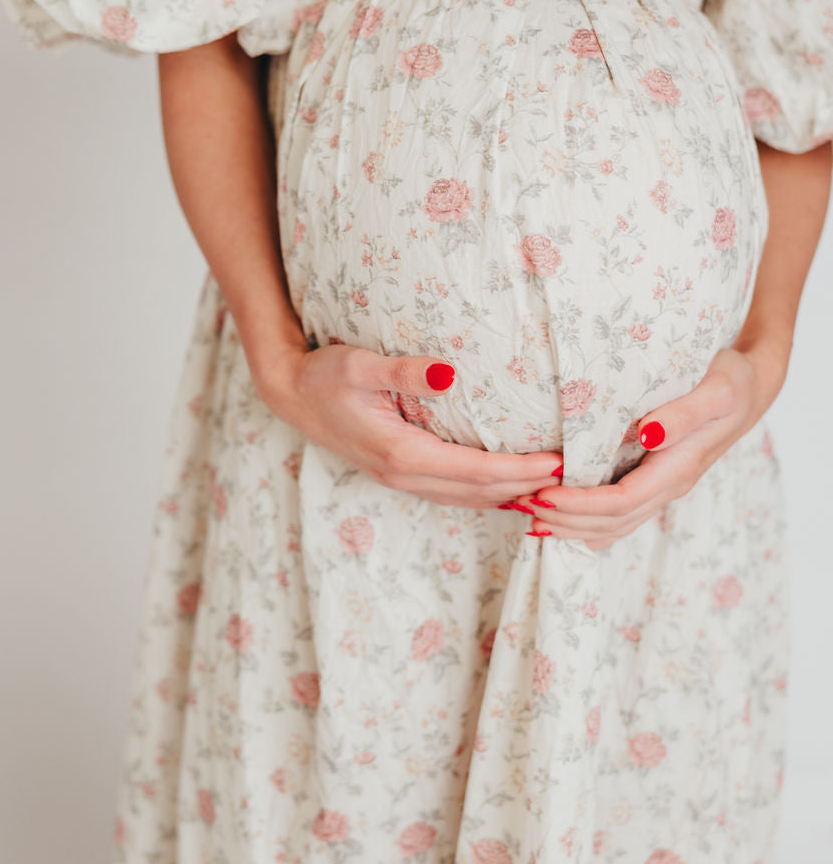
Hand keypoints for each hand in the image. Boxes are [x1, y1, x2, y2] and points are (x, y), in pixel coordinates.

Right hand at [257, 343, 563, 509]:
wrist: (290, 393)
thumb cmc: (324, 373)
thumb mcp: (359, 364)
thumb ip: (404, 370)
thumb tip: (451, 373)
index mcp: (400, 454)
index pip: (476, 471)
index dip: (520, 470)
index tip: (559, 461)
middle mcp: (403, 475)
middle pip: (479, 493)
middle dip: (527, 488)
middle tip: (574, 478)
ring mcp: (400, 480)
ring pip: (467, 500)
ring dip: (510, 497)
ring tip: (554, 489)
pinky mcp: (400, 475)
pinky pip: (453, 493)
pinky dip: (487, 494)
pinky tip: (510, 486)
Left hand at [516, 341, 789, 548]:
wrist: (751, 387)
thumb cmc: (733, 383)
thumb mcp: (717, 391)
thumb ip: (684, 414)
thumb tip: (647, 434)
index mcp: (678, 469)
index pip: (620, 502)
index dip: (579, 504)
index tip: (541, 494)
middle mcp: (668, 485)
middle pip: (611, 522)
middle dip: (565, 520)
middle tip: (520, 507)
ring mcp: (662, 486)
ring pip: (614, 524)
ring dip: (571, 525)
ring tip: (528, 516)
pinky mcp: (654, 478)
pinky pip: (619, 512)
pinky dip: (586, 519)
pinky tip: (560, 518)